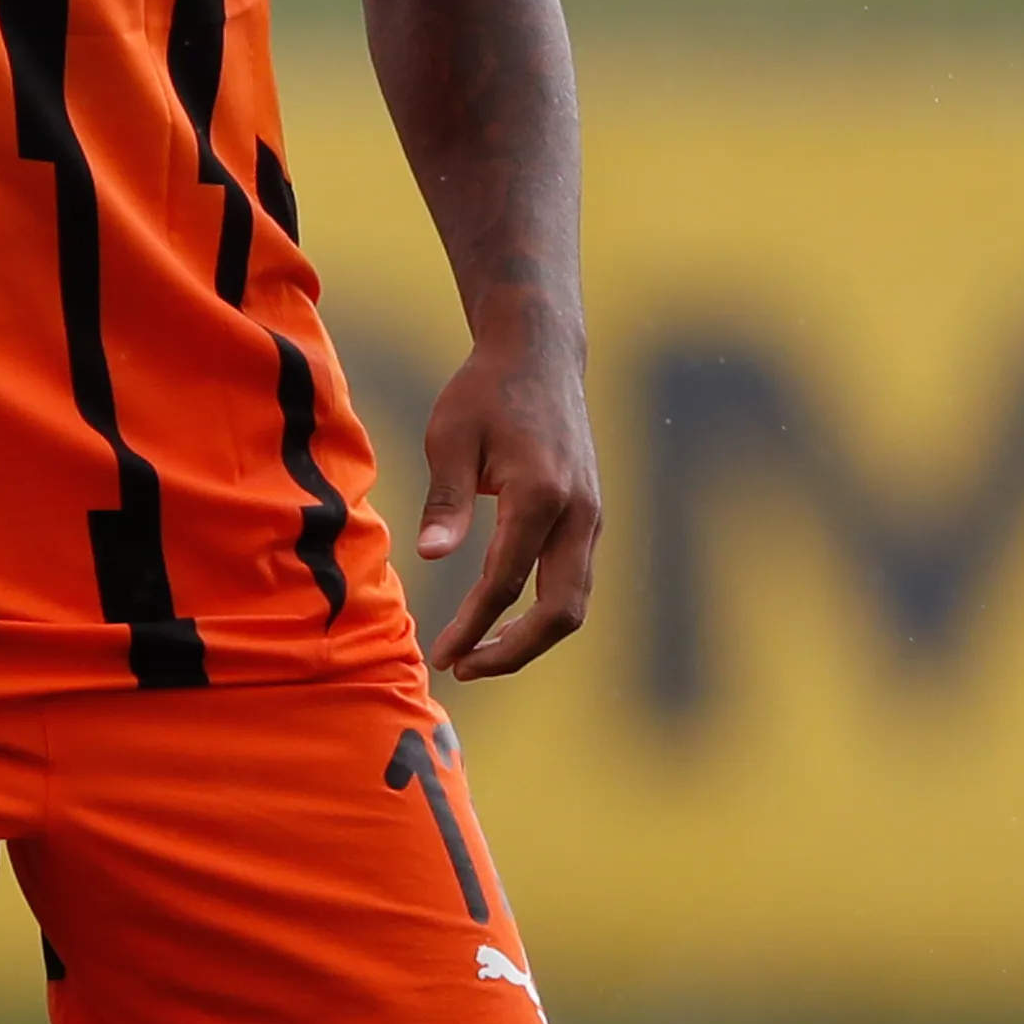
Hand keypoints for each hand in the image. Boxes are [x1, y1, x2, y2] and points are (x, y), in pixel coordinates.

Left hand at [414, 326, 600, 677]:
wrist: (539, 356)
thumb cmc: (485, 392)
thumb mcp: (450, 438)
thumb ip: (446, 501)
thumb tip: (433, 558)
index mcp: (540, 494)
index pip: (506, 582)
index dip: (472, 627)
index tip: (441, 656)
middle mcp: (578, 512)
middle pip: (560, 612)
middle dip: (513, 651)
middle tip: (462, 668)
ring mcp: (591, 517)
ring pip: (575, 602)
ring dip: (530, 637)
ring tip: (477, 653)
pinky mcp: (589, 517)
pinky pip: (574, 580)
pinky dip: (542, 611)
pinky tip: (502, 617)